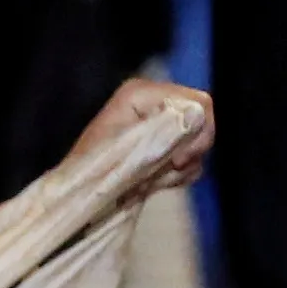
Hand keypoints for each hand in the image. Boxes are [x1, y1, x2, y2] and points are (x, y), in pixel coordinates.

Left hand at [94, 76, 214, 189]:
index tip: (177, 160)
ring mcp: (160, 122)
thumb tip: (197, 113)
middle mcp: (154, 101)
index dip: (197, 133)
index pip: (198, 102)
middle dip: (189, 152)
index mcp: (143, 93)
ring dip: (181, 167)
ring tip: (152, 179)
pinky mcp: (164, 144)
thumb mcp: (130, 148)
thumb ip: (165, 129)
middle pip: (203, 121)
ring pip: (199, 142)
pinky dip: (180, 175)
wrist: (84, 195)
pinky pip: (192, 158)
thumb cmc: (98, 170)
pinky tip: (157, 182)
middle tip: (166, 171)